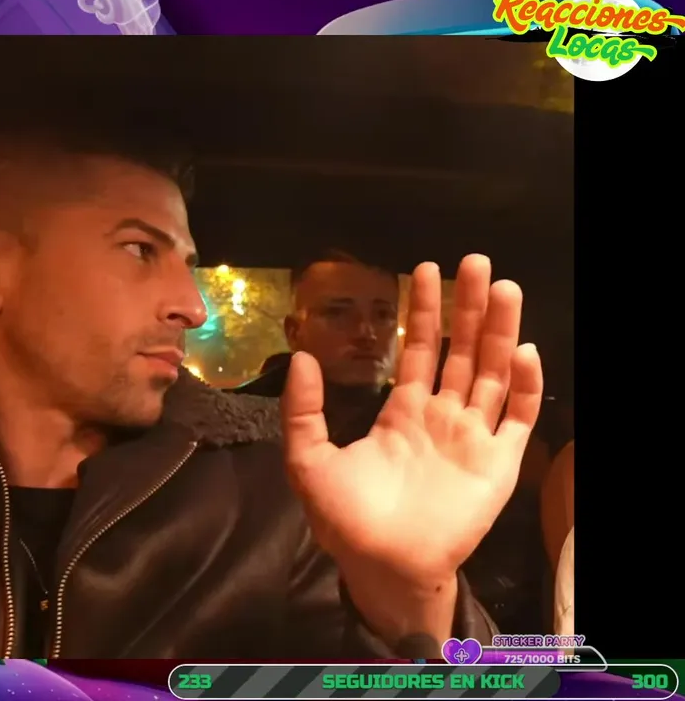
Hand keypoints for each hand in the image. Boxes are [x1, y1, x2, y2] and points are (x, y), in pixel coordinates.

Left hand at [281, 255, 542, 633]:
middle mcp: (442, 417)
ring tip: (505, 288)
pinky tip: (523, 350)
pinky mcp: (499, 464)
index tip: (427, 269)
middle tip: (477, 262)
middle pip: (463, 350)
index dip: (424, 311)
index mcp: (403, 413)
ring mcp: (473, 438)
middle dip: (470, 306)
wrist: (382, 566)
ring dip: (501, 331)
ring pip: (493, 373)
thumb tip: (303, 356)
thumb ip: (304, 410)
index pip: (419, 350)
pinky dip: (525, 385)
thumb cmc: (345, 519)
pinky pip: (518, 418)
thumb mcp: (309, 460)